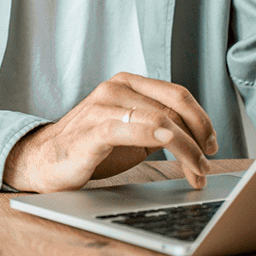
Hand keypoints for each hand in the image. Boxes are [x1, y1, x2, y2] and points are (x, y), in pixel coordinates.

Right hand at [2, 72, 218, 193]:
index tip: (212, 145)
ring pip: (161, 120)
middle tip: (208, 161)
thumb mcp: (131, 132)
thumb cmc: (90, 148)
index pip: (177, 94)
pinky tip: (174, 150)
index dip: (202, 120)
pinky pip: (135, 129)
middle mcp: (116, 88)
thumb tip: (198, 138)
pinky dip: (161, 139)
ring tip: (196, 172)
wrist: (44, 160)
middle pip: (174, 105)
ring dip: (187, 148)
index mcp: (127, 83)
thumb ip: (158, 126)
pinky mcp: (94, 129)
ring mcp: (104, 106)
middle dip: (199, 136)